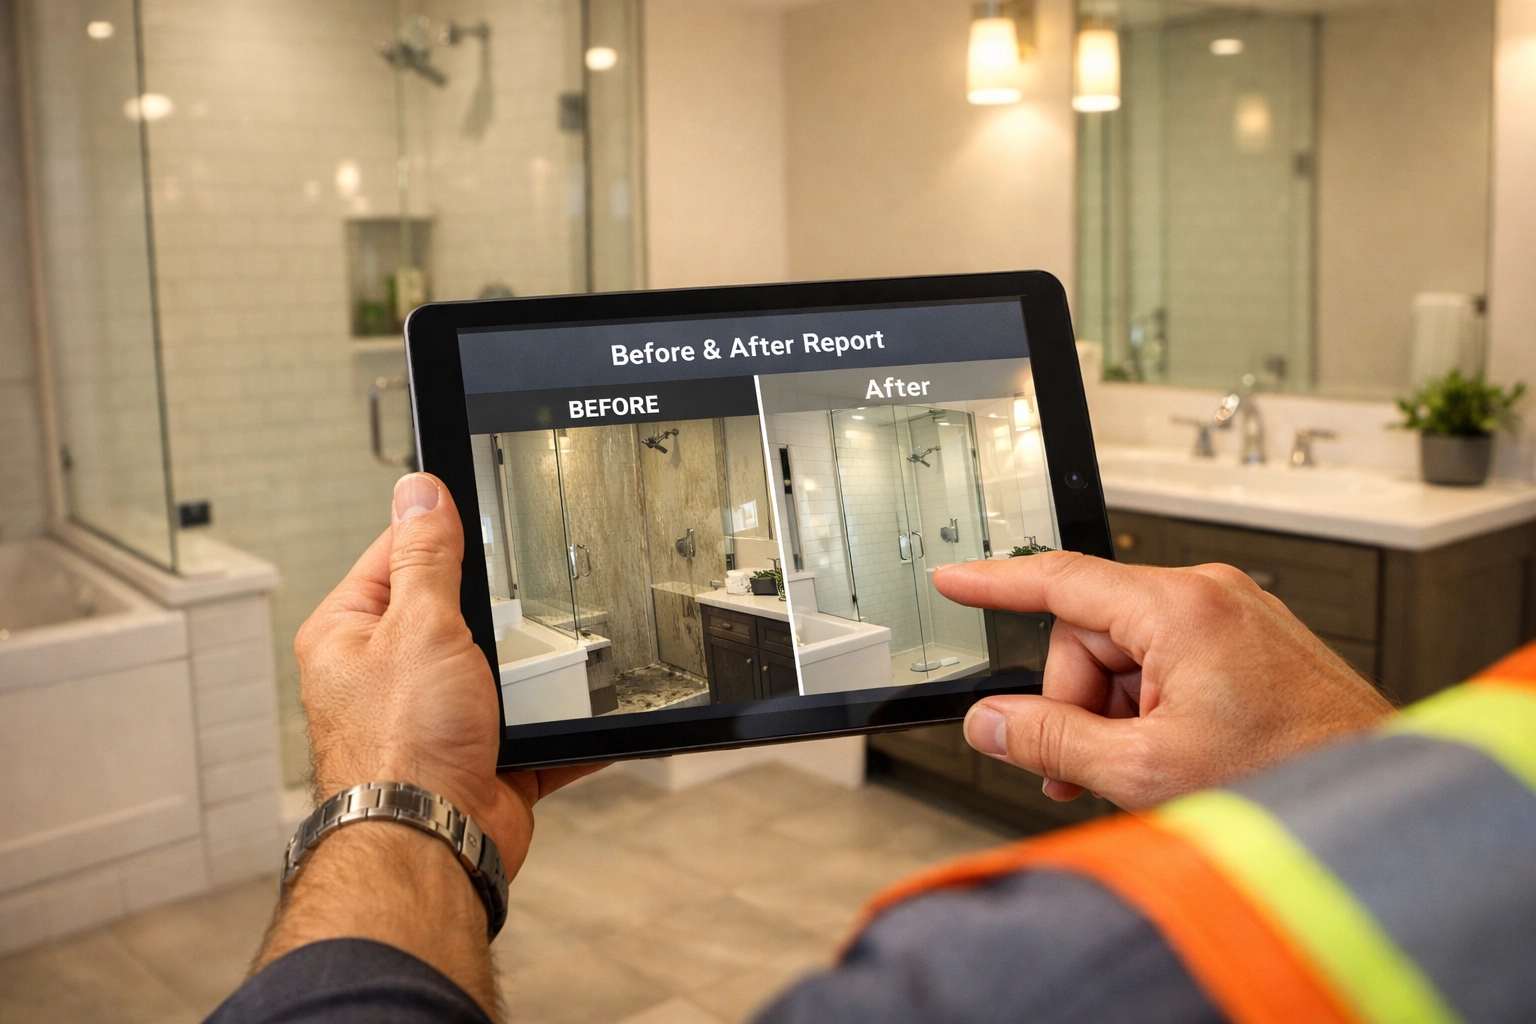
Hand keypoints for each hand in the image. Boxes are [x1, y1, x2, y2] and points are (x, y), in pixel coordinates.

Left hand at [294, 472, 600, 877]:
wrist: (434, 844)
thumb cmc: (401, 747)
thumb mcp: (420, 624)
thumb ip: (426, 557)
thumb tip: (419, 492)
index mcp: (350, 635)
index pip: (396, 557)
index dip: (439, 535)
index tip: (478, 516)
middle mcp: (384, 678)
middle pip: (452, 614)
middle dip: (495, 610)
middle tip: (521, 594)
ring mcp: (433, 722)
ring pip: (497, 673)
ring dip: (529, 672)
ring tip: (550, 657)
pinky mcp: (480, 763)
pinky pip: (534, 732)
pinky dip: (563, 726)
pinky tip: (589, 712)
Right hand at [932, 553, 1391, 809]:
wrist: (1375, 794)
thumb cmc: (1291, 777)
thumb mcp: (1143, 769)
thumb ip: (1051, 741)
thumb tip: (990, 723)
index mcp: (1180, 608)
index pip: (1060, 579)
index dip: (995, 583)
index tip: (954, 580)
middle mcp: (1208, 596)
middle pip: (1090, 634)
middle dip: (1075, 702)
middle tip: (1080, 767)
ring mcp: (1232, 616)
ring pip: (1126, 655)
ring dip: (1113, 715)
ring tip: (1134, 774)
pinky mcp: (1246, 641)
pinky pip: (1165, 662)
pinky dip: (1148, 710)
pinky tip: (1161, 757)